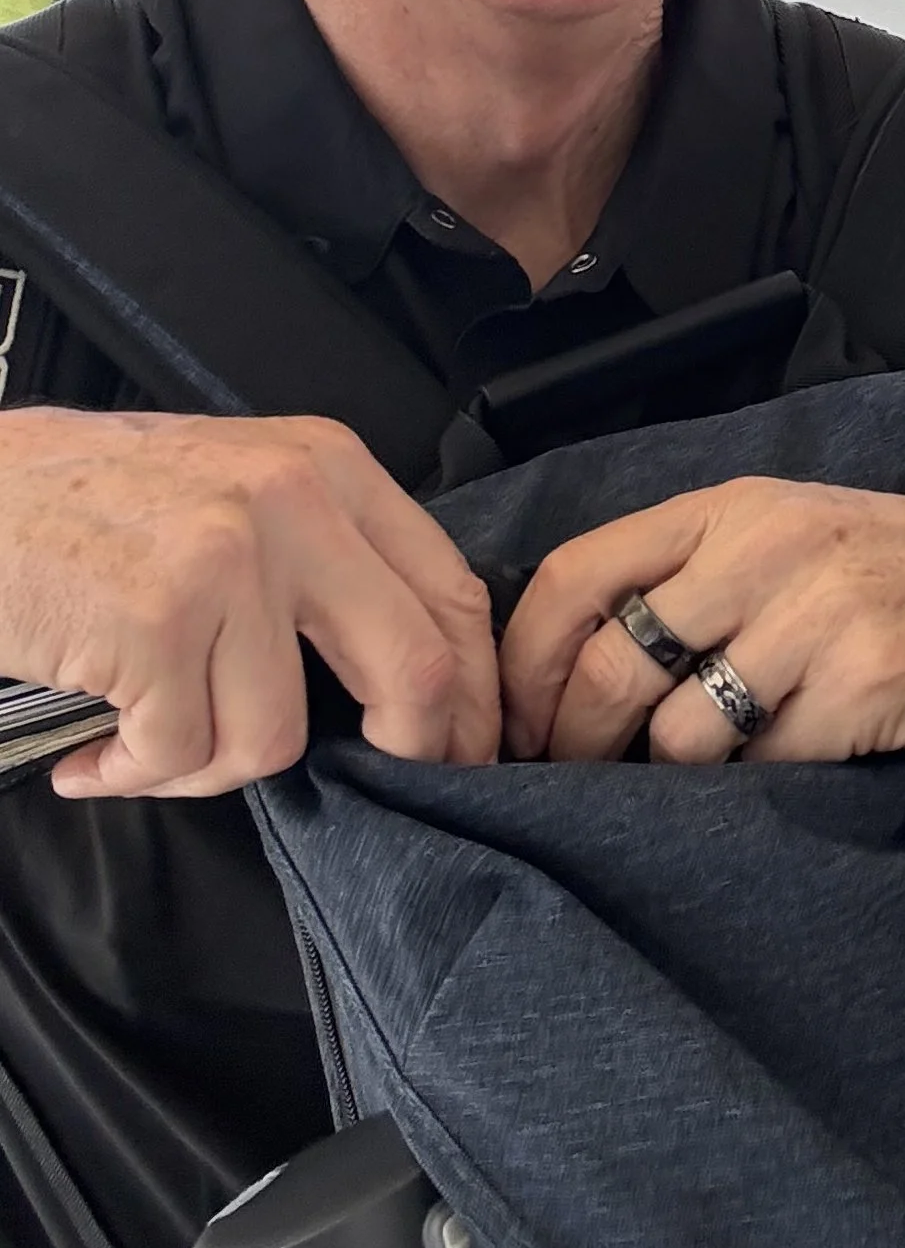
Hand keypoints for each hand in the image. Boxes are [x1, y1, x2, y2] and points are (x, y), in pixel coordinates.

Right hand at [0, 407, 500, 795]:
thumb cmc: (90, 503)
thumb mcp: (236, 488)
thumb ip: (324, 556)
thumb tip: (411, 675)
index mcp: (328, 465)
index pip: (449, 590)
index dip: (472, 690)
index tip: (465, 746)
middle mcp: (293, 502)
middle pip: (413, 667)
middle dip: (408, 748)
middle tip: (373, 782)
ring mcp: (227, 562)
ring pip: (275, 736)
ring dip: (202, 769)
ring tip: (144, 743)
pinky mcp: (155, 624)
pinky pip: (179, 752)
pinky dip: (131, 773)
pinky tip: (93, 751)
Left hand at [498, 479, 904, 765]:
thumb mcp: (804, 540)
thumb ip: (702, 577)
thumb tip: (575, 672)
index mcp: (739, 504)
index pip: (576, 574)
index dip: (523, 667)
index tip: (512, 731)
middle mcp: (771, 546)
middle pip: (611, 666)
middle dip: (573, 749)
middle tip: (573, 795)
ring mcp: (821, 614)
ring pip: (680, 734)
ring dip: (674, 784)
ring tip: (697, 793)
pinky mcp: (868, 684)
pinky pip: (765, 770)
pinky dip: (760, 795)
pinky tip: (789, 782)